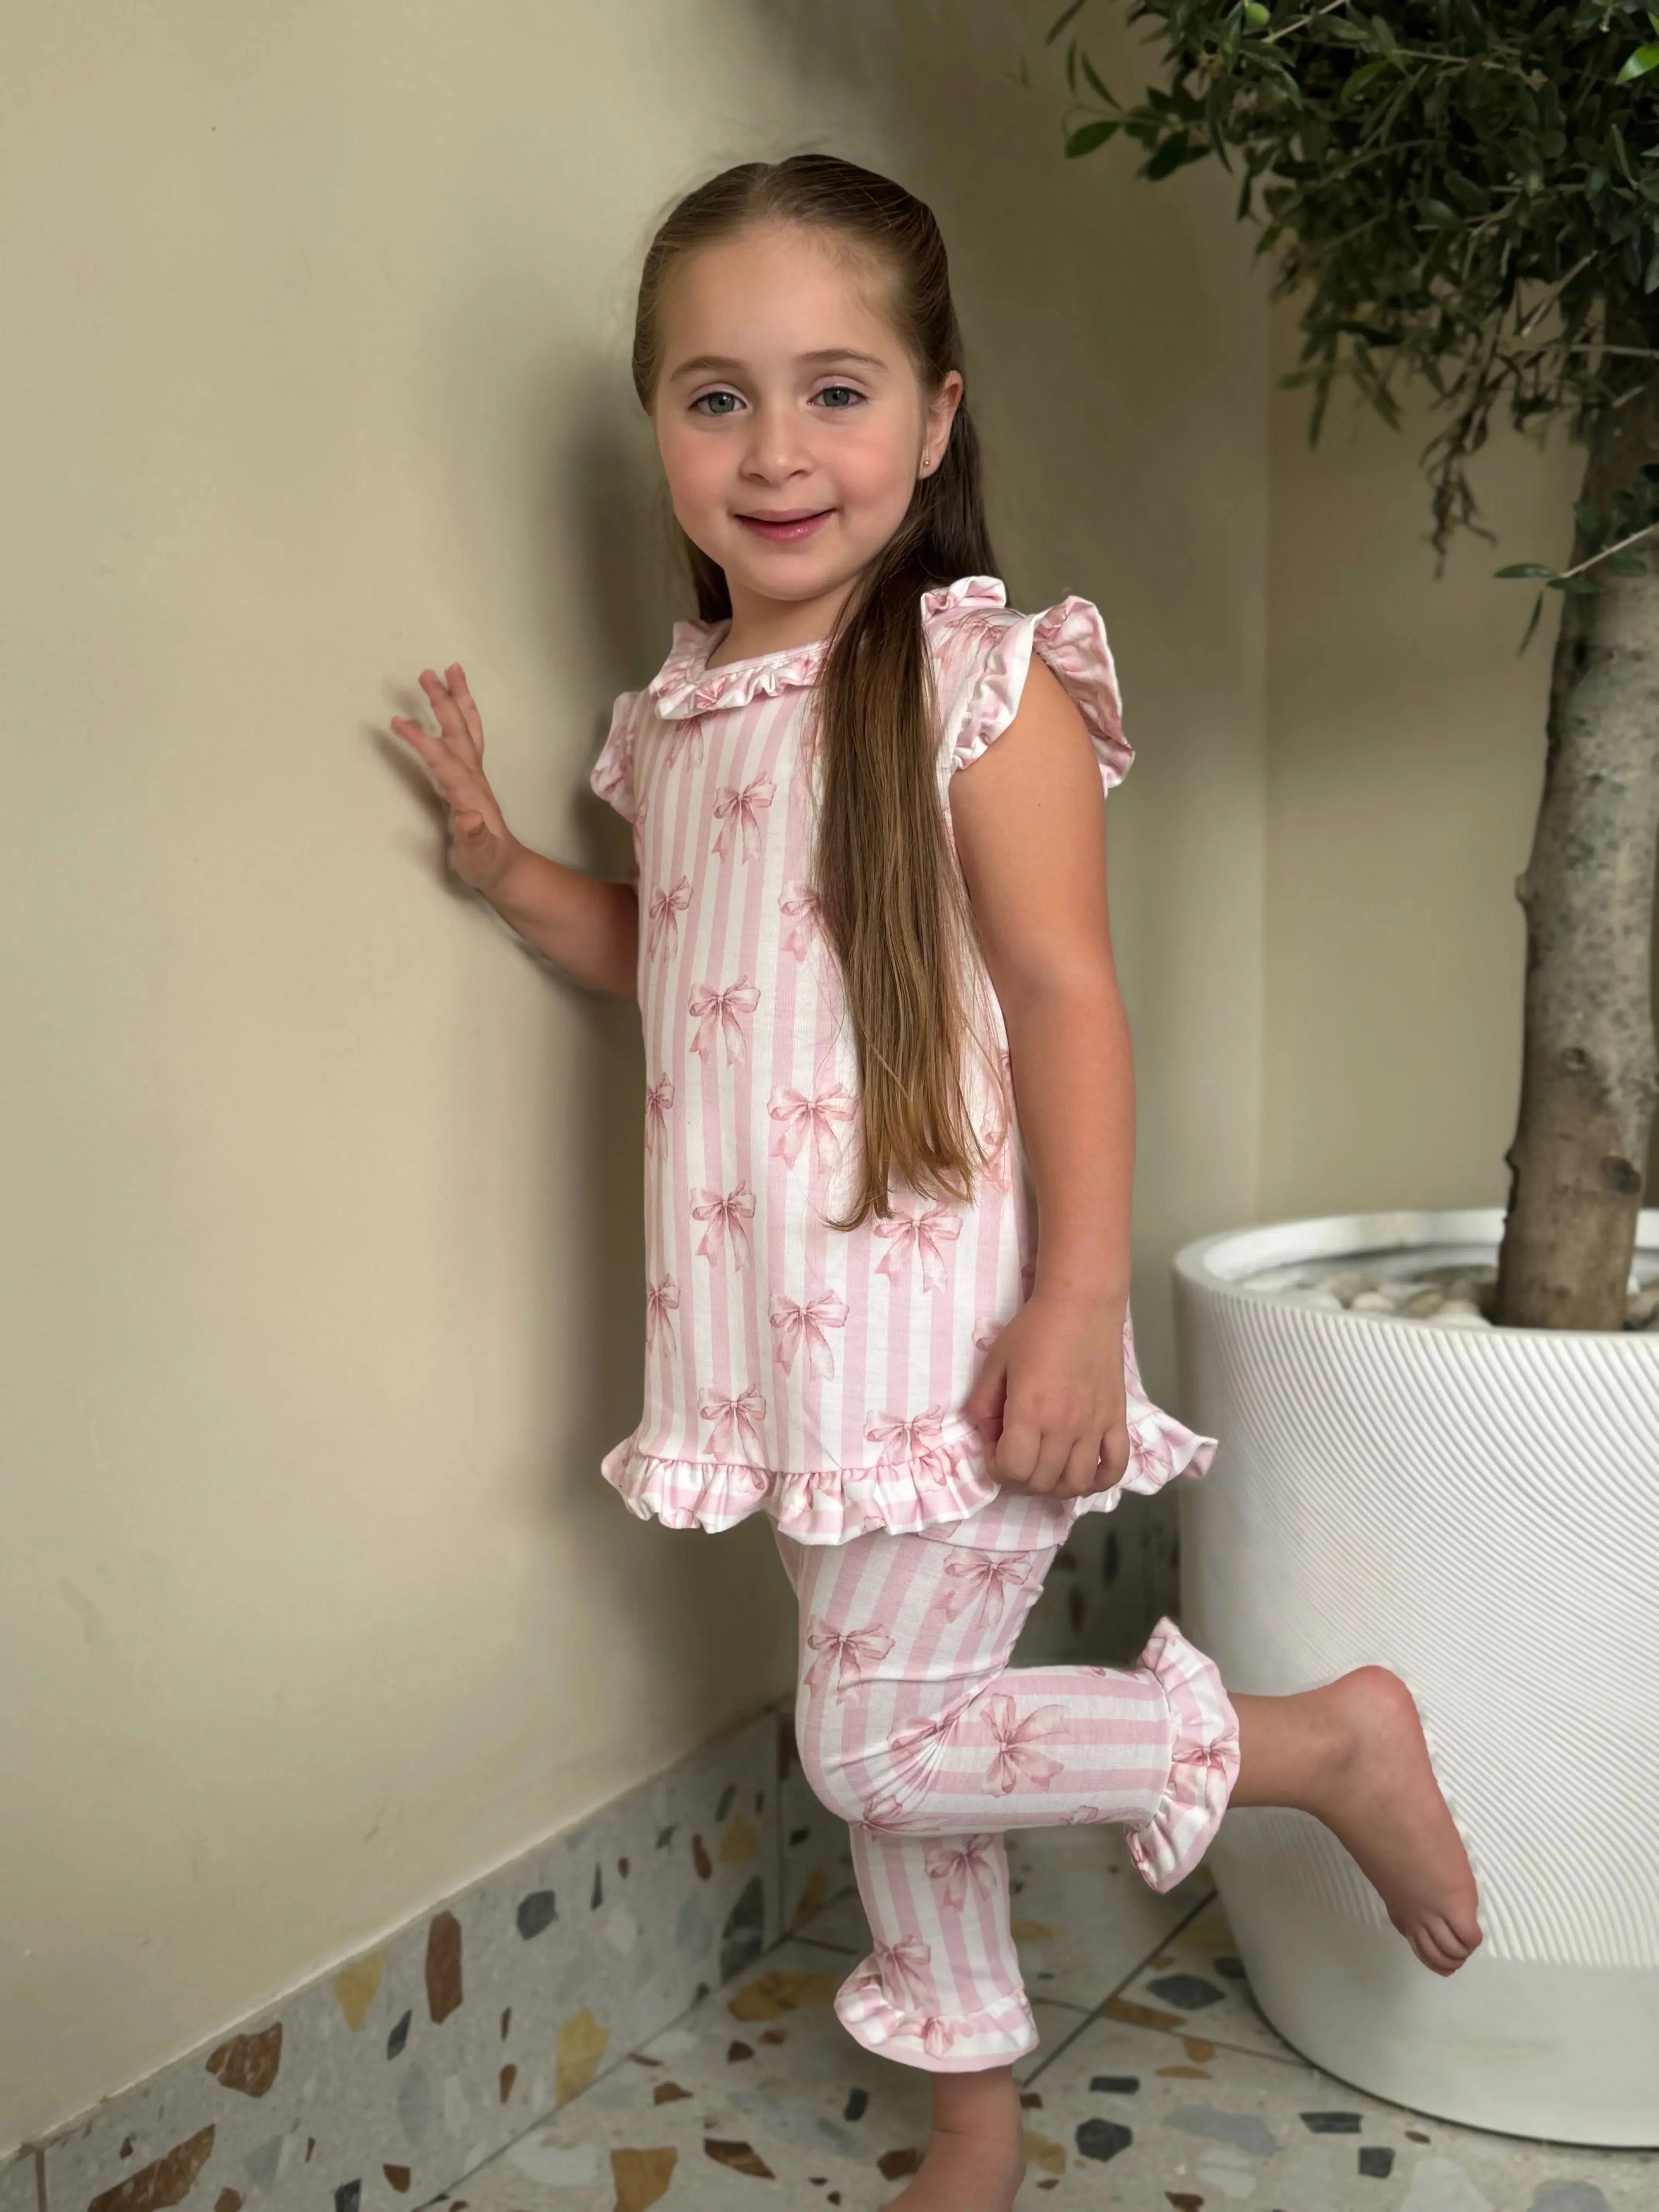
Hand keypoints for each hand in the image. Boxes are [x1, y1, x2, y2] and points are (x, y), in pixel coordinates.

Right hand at [390, 664, 519, 897]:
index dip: (422, 740)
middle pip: (458, 731)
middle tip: (426, 673)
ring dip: (458, 699)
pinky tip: (454, 705)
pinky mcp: (471, 777)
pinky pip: (466, 737)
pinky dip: (460, 716)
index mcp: (469, 792)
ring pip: (467, 728)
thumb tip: (468, 819)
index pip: (443, 760)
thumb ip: (473, 839)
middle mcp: (473, 776)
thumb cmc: (488, 864)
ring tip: (451, 670)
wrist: (507, 868)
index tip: (398, 722)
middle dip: (442, 702)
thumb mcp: (479, 857)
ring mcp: (474, 774)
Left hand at [962, 1290, 1130, 1500]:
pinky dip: (1098, 1482)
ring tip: (1043, 1467)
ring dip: (1054, 1486)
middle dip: (1019, 1478)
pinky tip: (1081, 1474)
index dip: (997, 1468)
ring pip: (1075, 1483)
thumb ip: (982, 1404)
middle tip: (1014, 1457)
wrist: (1082, 1306)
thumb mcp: (995, 1363)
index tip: (994, 1449)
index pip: (1013, 1469)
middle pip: (1041, 1482)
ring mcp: (1094, 1426)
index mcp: (1030, 1411)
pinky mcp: (1116, 1420)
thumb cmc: (1034, 1330)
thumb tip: (987, 1436)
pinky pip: (1114, 1467)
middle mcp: (1064, 1426)